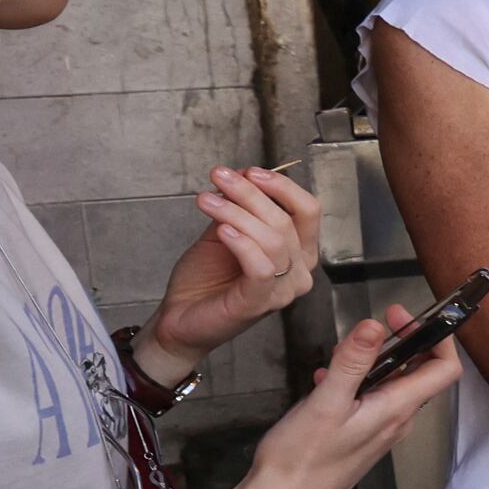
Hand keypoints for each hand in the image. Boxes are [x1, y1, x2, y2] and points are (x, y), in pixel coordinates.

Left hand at [143, 166, 325, 369]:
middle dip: (250, 193)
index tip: (250, 171)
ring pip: (272, 240)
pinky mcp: (259, 304)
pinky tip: (222, 229)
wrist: (180, 317)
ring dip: (236, 212)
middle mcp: (298, 272)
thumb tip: (245, 173)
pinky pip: (260, 267)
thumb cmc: (205, 280)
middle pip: (286, 220)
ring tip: (206, 200)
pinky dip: (242, 243)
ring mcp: (282, 291)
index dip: (283, 186)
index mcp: (297, 252)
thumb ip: (239, 207)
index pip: (308, 211)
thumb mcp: (224, 232)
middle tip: (219, 177)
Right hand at [233, 304, 463, 488]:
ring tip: (338, 355)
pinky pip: (370, 401)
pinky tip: (324, 380)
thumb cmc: (300, 459)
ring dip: (372, 363)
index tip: (406, 316)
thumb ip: (352, 362)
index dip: (436, 336)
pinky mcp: (361, 438)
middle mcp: (395, 422)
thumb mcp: (326, 402)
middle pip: (419, 374)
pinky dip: (355, 383)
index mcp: (396, 410)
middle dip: (401, 343)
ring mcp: (379, 432)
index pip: (444, 369)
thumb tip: (375, 326)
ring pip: (391, 386)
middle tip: (371, 326)